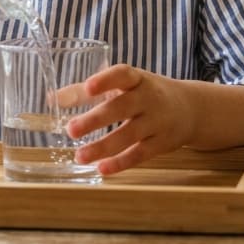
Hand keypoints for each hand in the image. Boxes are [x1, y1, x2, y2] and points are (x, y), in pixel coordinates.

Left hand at [63, 64, 197, 175]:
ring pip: (129, 135)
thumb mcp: (123, 86)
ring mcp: (157, 122)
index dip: (105, 80)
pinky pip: (140, 154)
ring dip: (103, 146)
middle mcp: (149, 98)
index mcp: (138, 79)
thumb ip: (87, 92)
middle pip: (122, 108)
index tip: (87, 88)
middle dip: (96, 119)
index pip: (123, 75)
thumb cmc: (146, 94)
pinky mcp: (162, 144)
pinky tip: (102, 168)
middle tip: (70, 129)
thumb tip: (52, 99)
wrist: (191, 109)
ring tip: (79, 156)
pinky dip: (121, 163)